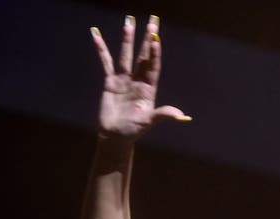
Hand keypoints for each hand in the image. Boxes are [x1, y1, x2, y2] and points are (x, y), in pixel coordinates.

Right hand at [90, 15, 188, 141]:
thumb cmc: (134, 130)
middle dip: (147, 38)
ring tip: (128, 21)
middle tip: (153, 20)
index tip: (155, 36)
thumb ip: (164, 115)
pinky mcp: (111, 82)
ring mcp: (125, 79)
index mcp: (149, 88)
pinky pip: (106, 62)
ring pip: (126, 55)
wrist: (115, 136)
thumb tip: (183, 116)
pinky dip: (101, 49)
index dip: (155, 52)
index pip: (153, 65)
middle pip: (144, 55)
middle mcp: (139, 81)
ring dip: (127, 39)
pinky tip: (96, 34)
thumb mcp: (149, 121)